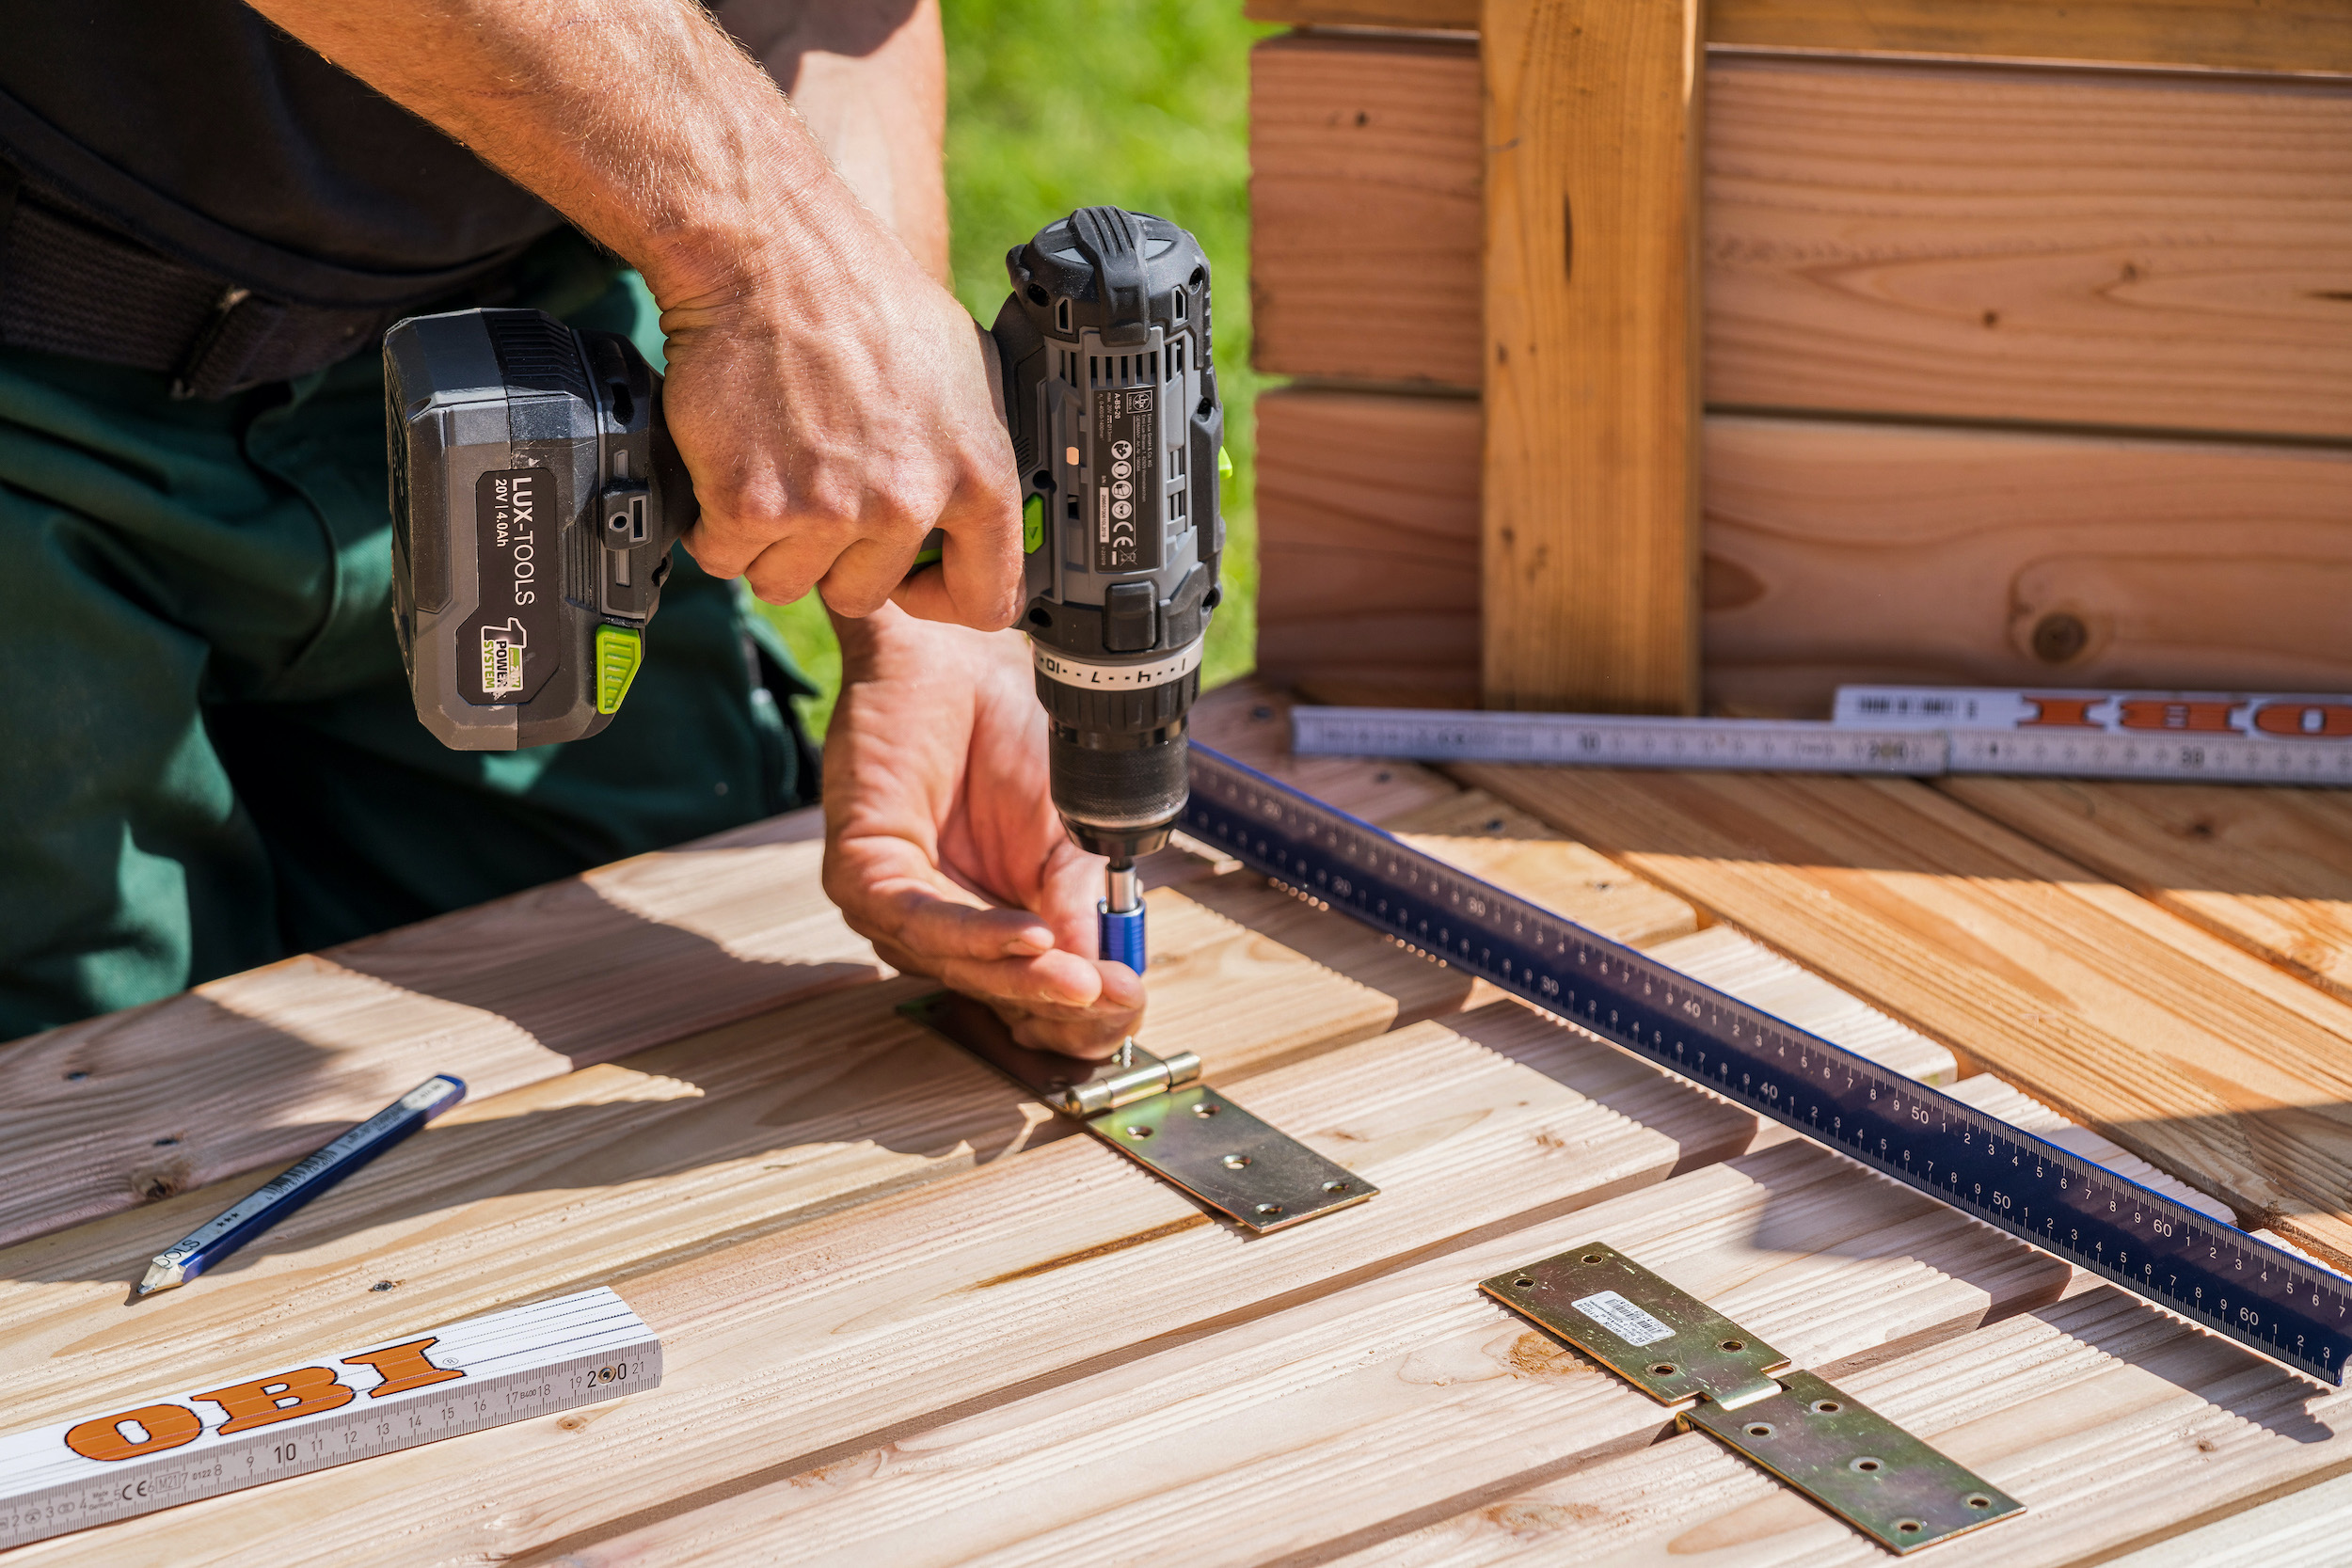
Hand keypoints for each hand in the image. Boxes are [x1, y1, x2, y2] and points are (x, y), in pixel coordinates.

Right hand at [659, 232, 1024, 629]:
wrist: (767, 253)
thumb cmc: (860, 295)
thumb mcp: (963, 370)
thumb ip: (970, 454)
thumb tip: (969, 513)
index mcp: (977, 476)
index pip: (988, 600)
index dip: (945, 600)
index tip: (915, 583)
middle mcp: (908, 503)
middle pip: (865, 595)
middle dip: (834, 556)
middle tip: (815, 493)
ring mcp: (830, 511)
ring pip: (789, 582)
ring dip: (770, 543)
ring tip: (771, 470)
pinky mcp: (752, 506)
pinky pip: (725, 557)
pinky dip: (715, 524)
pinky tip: (729, 466)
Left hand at [821, 606, 1144, 1056]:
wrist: (963, 655)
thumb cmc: (1013, 735)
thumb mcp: (1071, 831)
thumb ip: (1079, 904)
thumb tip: (1104, 975)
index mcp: (1002, 923)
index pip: (1038, 996)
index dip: (1085, 1012)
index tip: (1129, 998)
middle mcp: (948, 928)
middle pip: (1001, 996)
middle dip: (1060, 1005)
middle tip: (1112, 998)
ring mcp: (899, 909)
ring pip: (961, 968)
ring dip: (1022, 975)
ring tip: (1077, 975)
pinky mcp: (860, 876)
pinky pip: (919, 922)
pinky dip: (975, 934)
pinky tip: (1027, 935)